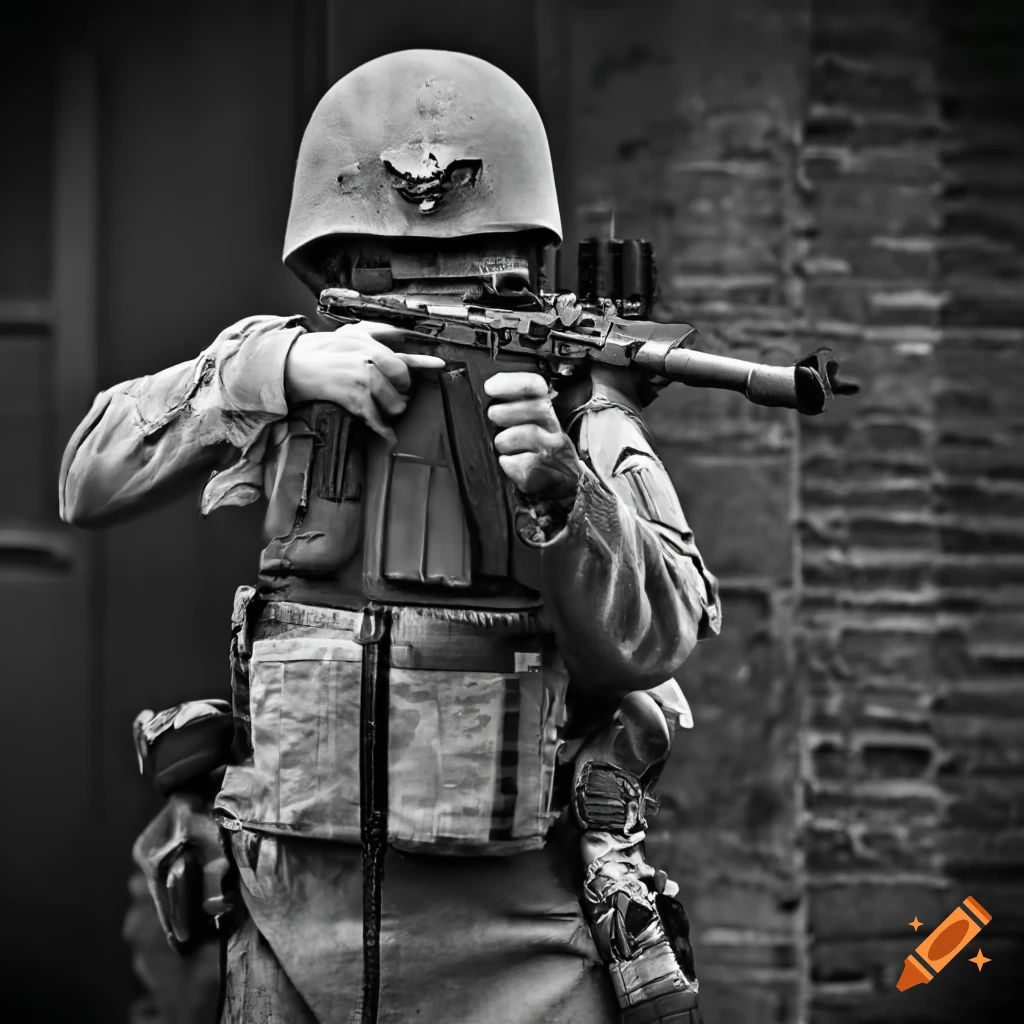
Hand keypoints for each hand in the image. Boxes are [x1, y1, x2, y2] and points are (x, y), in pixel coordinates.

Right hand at [285, 323, 444, 442]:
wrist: (294, 364)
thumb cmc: (322, 348)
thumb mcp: (351, 333)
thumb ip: (378, 332)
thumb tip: (401, 333)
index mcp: (372, 347)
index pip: (404, 358)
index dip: (424, 363)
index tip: (440, 365)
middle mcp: (371, 363)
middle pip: (403, 386)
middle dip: (400, 393)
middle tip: (391, 394)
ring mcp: (363, 381)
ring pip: (394, 404)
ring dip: (391, 411)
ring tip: (383, 407)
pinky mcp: (353, 399)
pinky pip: (376, 419)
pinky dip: (383, 429)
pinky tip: (388, 435)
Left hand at [485, 372, 581, 501]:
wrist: (564, 484)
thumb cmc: (534, 452)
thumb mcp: (525, 424)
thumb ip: (510, 407)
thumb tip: (486, 392)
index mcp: (544, 411)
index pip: (536, 387)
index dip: (513, 383)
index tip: (489, 387)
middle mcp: (552, 428)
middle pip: (537, 407)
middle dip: (509, 410)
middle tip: (492, 416)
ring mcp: (553, 451)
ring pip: (532, 434)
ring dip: (508, 439)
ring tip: (500, 445)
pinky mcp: (550, 475)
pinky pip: (529, 467)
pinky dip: (512, 466)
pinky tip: (507, 464)